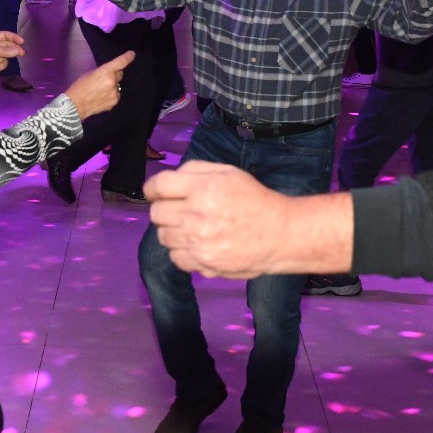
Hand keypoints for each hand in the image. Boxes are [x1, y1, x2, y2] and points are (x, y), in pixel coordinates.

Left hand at [0, 30, 25, 82]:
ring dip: (4, 59)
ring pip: (8, 55)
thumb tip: (17, 51)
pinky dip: (0, 66)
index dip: (14, 37)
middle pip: (9, 45)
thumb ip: (5, 50)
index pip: (5, 35)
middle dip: (14, 49)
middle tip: (22, 53)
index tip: (22, 42)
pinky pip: (4, 63)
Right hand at [64, 50, 134, 119]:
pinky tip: (102, 98)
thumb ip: (102, 72)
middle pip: (120, 74)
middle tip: (104, 79)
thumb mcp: (90, 74)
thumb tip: (109, 73)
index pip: (121, 62)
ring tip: (100, 91)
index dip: (128, 57)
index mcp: (106, 72)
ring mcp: (115, 93)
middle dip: (114, 75)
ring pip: (117, 86)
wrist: (76, 105)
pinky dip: (111, 95)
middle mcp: (113, 81)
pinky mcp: (114, 102)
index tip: (132, 54)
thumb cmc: (79, 87)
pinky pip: (116, 95)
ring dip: (112, 86)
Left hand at [146, 161, 293, 278]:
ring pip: (163, 236)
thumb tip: (170, 179)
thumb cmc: (255, 200)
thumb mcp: (228, 172)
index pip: (159, 186)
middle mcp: (197, 214)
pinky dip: (181, 252)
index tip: (155, 192)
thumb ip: (196, 170)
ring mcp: (198, 241)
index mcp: (203, 187)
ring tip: (191, 228)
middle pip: (157, 213)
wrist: (280, 234)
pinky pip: (175, 258)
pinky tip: (196, 245)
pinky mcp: (203, 263)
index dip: (152, 189)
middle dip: (163, 209)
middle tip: (178, 210)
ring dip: (172, 231)